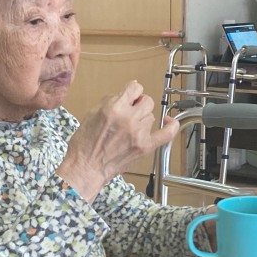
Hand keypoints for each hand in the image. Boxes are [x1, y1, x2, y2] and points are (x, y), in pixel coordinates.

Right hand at [58, 80, 178, 201]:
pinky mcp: (145, 147)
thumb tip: (127, 93)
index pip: (135, 88)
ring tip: (131, 128)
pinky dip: (171, 126)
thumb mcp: (92, 112)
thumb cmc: (85, 143)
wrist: (86, 167)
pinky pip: (167, 134)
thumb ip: (111, 100)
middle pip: (146, 101)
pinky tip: (169, 121)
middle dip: (139, 104)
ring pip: (151, 116)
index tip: (131, 96)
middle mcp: (129, 119)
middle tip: (130, 113)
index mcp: (114, 108)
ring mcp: (139, 133)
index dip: (132, 92)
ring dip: (143, 118)